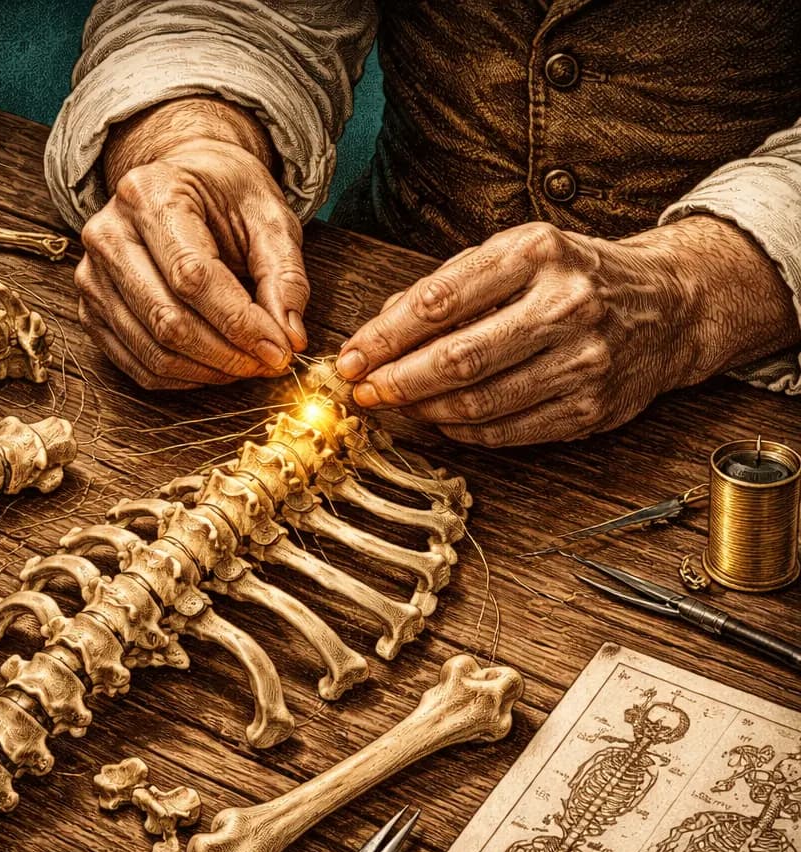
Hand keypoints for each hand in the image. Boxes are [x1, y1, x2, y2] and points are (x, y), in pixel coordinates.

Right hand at [77, 102, 308, 388]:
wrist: (181, 181)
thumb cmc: (226, 197)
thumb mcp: (269, 218)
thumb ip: (284, 275)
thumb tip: (290, 339)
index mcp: (150, 193)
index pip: (192, 276)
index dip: (240, 323)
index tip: (279, 350)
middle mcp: (108, 233)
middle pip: (167, 320)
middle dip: (227, 354)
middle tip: (269, 363)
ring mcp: (91, 276)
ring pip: (153, 351)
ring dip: (209, 371)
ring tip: (247, 365)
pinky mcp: (90, 311)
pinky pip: (137, 364)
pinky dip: (183, 378)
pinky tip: (215, 367)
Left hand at [335, 218, 798, 444]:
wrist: (668, 304)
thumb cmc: (576, 275)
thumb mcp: (517, 254)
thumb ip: (450, 285)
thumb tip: (380, 329)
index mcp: (539, 253)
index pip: (440, 301)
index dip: (385, 337)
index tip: (351, 356)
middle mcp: (566, 305)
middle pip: (458, 358)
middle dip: (397, 380)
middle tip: (362, 390)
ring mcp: (584, 361)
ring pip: (479, 402)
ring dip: (423, 410)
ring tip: (395, 405)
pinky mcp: (591, 407)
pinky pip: (508, 431)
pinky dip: (463, 431)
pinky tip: (439, 420)